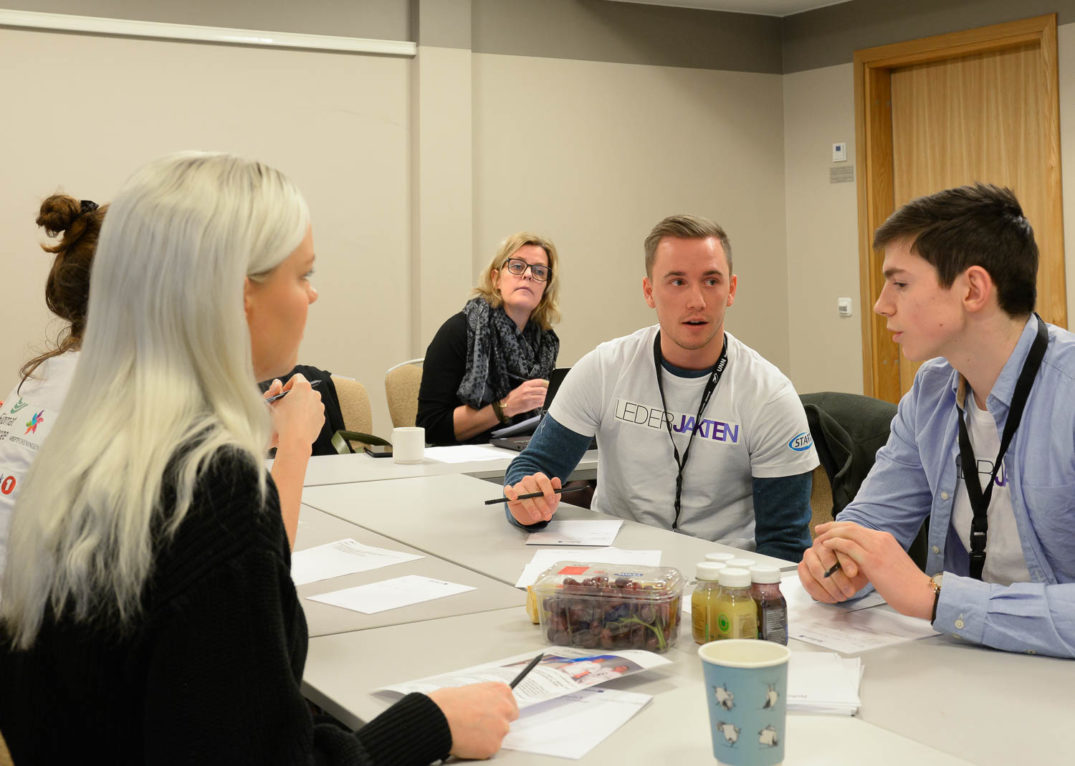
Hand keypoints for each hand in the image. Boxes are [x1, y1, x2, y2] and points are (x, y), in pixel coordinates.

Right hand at [267, 374, 323, 451]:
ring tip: (291, 416)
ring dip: (302, 406)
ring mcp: (320, 406)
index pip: (297, 377)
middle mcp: (314, 394)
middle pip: (304, 390)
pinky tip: (298, 424)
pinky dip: (307, 416)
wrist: (295, 440)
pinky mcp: (322, 418)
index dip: (288, 385)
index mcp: (303, 386)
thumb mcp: (272, 403)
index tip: (283, 394)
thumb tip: (278, 383)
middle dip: (296, 396)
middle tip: (286, 406)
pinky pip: (314, 413)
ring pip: (310, 402)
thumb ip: (274, 391)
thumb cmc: (281, 421)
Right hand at [428, 682, 518, 759]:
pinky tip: (466, 740)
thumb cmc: (447, 703)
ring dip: (486, 737)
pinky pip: (488, 750)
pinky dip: (479, 748)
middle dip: (495, 724)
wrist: (438, 718)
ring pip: (497, 736)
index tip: (492, 715)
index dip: (499, 711)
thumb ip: (485, 697)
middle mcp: (505, 708)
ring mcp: (501, 728)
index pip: (510, 704)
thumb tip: (483, 705)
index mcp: (500, 691)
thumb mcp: (471, 689)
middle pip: (507, 721)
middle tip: (478, 726)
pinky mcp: (493, 746)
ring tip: (467, 732)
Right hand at [502, 379, 548, 417]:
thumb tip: (542, 386)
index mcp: (526, 385)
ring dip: (546, 398)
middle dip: (548, 391)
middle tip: (549, 392)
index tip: (549, 384)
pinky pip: (540, 403)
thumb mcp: (521, 388)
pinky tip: (543, 402)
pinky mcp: (530, 405)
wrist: (508, 405)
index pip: (540, 381)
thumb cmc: (514, 397)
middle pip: (543, 389)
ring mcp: (529, 398)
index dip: (547, 383)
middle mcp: (528, 390)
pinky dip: (543, 403)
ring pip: (543, 397)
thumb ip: (531, 386)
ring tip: (546, 398)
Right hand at [504, 472, 560, 525]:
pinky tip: (514, 498)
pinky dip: (510, 493)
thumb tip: (556, 480)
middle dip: (541, 503)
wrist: (535, 513)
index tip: (552, 501)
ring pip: (522, 492)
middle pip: (533, 488)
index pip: (543, 480)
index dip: (548, 491)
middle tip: (547, 514)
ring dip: (530, 506)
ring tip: (536, 516)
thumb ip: (556, 489)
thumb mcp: (553, 498)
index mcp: (539, 478)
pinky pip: (508, 490)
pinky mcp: (510, 493)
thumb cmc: (544, 503)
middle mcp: (528, 480)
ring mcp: (519, 486)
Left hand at [801, 521, 933, 618]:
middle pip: (850, 527)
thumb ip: (875, 559)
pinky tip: (826, 546)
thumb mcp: (890, 565)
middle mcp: (881, 539)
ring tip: (818, 538)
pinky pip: (847, 546)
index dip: (841, 527)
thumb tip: (860, 562)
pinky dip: (834, 544)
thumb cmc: (908, 586)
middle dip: (832, 526)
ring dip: (830, 534)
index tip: (829, 529)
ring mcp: (877, 547)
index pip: (858, 528)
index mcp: (886, 539)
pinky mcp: (872, 559)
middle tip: (818, 529)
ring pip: (847, 532)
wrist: (922, 594)